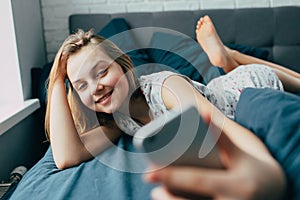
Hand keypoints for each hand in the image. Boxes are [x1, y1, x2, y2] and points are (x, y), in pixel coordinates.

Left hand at [144, 124, 285, 199]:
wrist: (275, 191)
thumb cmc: (253, 167)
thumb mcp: (241, 151)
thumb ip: (221, 134)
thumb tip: (202, 111)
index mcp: (238, 186)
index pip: (198, 181)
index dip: (171, 177)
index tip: (148, 173)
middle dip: (166, 195)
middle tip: (151, 181)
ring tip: (159, 192)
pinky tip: (170, 198)